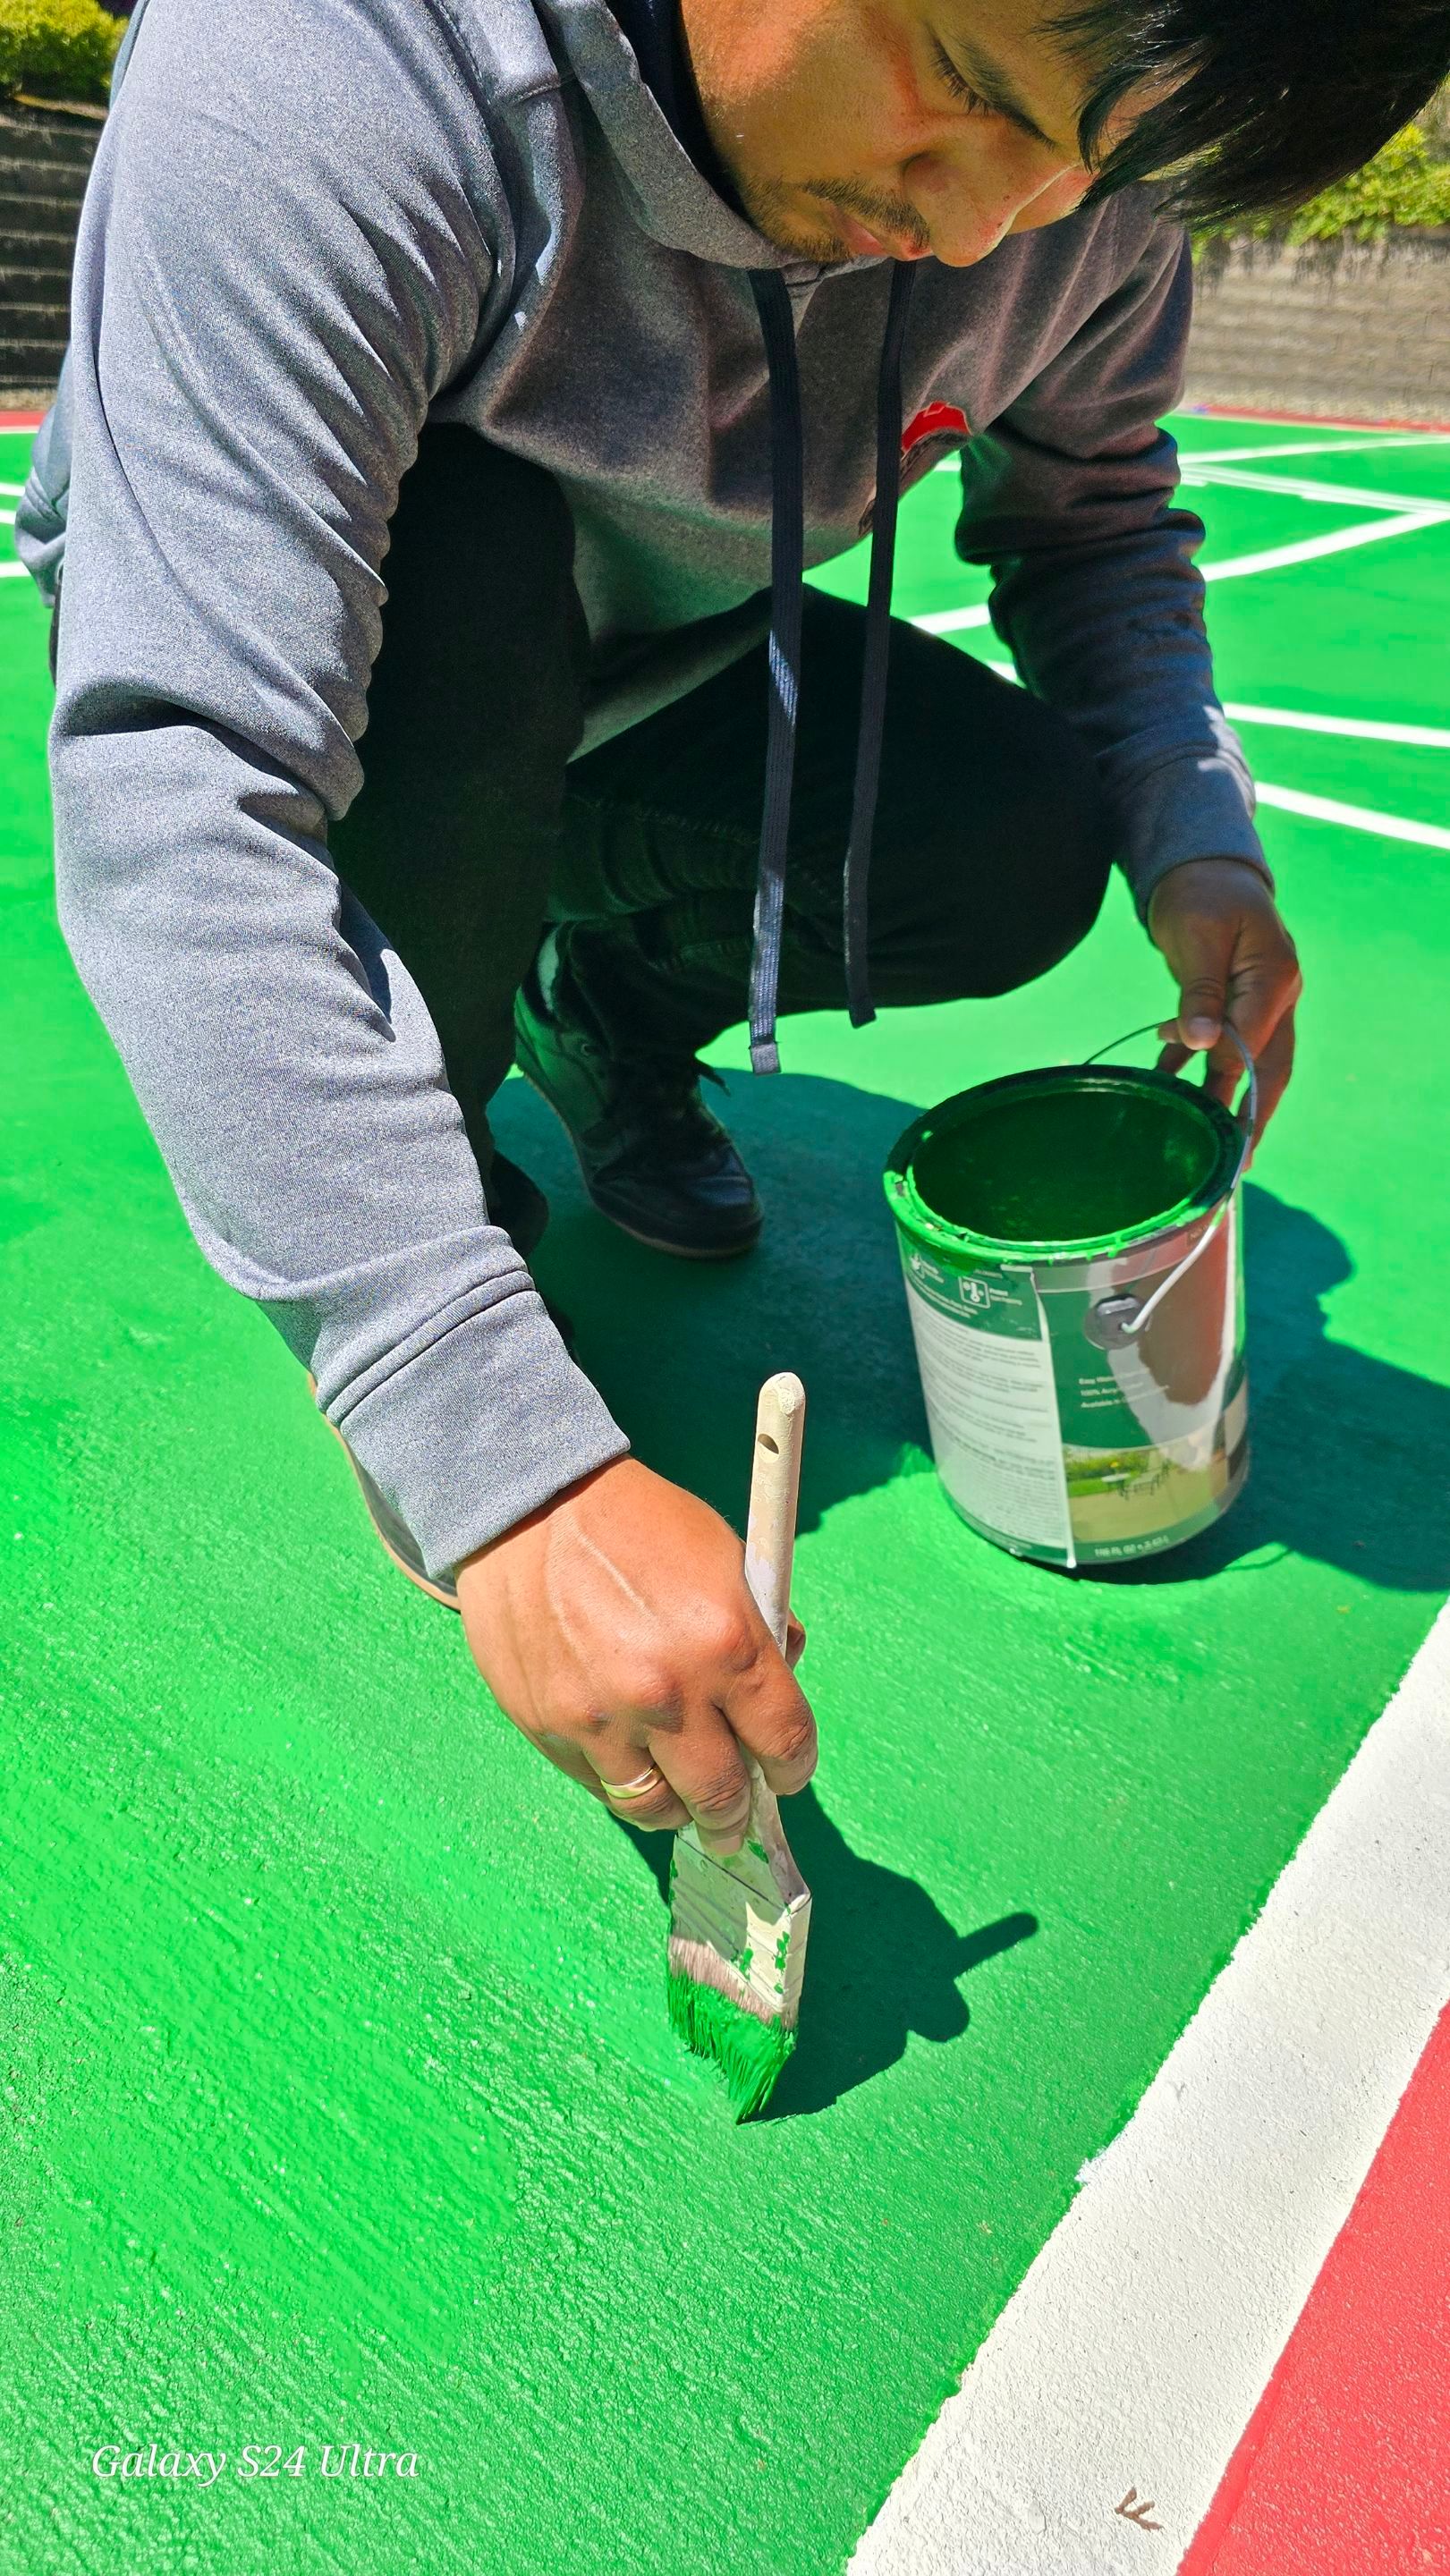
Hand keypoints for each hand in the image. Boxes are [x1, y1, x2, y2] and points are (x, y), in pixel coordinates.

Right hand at [455, 1456, 814, 1855]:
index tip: (785, 1776)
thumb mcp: (727, 1557)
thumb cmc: (640, 1524)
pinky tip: (628, 1764)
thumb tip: (780, 1689)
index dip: (793, 1770)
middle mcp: (667, 1693)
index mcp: (727, 1645)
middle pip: (721, 1796)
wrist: (532, 1504)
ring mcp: (602, 1717)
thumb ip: (761, 1630)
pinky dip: (620, 1785)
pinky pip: (598, 1787)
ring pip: (655, 1808)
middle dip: (736, 1817)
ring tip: (681, 1803)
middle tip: (735, 1821)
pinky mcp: (548, 1726)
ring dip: (677, 1811)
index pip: (784, 1744)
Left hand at [1147, 859, 1301, 1141]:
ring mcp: (1260, 1000)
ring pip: (1248, 1060)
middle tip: (1238, 1161)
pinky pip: (1223, 1044)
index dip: (1233, 1083)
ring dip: (1222, 1095)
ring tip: (1201, 1138)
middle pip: (1269, 1065)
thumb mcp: (1197, 937)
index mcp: (1273, 978)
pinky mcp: (1236, 1002)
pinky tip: (1167, 1078)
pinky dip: (1197, 1063)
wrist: (1202, 869)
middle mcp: (1276, 994)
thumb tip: (1201, 1043)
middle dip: (1252, 1112)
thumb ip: (1199, 991)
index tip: (1214, 1121)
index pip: (1254, 1043)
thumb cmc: (1202, 893)